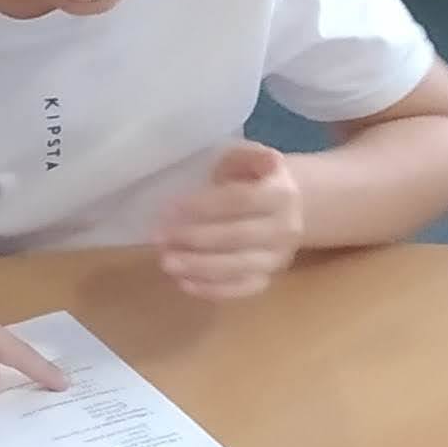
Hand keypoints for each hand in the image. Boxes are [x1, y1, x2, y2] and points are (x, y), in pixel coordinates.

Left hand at [156, 140, 305, 299]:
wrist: (289, 207)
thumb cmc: (254, 177)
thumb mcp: (248, 157)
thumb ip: (248, 156)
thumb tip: (267, 160)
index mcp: (280, 193)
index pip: (241, 201)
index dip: (205, 206)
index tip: (169, 208)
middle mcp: (285, 228)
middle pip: (238, 237)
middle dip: (195, 238)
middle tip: (159, 238)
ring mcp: (278, 257)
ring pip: (239, 267)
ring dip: (199, 267)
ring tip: (166, 262)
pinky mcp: (269, 278)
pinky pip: (242, 289)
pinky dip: (213, 290)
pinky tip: (184, 283)